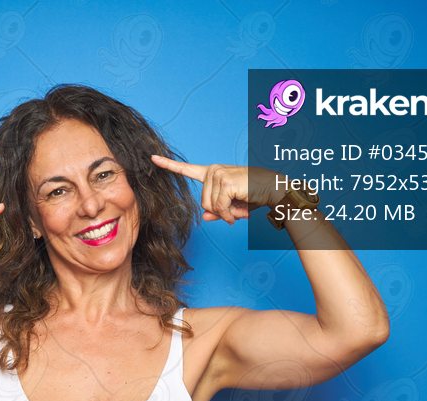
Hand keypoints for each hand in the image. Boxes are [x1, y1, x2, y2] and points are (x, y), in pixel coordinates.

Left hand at [151, 156, 277, 224]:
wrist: (273, 189)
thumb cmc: (254, 195)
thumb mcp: (231, 206)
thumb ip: (216, 210)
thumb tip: (205, 216)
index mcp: (212, 173)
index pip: (187, 169)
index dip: (169, 165)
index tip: (153, 158)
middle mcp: (213, 170)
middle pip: (202, 202)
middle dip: (220, 212)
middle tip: (235, 211)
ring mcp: (218, 174)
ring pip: (210, 206)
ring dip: (226, 214)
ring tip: (240, 209)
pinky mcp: (224, 182)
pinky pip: (219, 207)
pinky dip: (229, 214)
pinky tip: (240, 211)